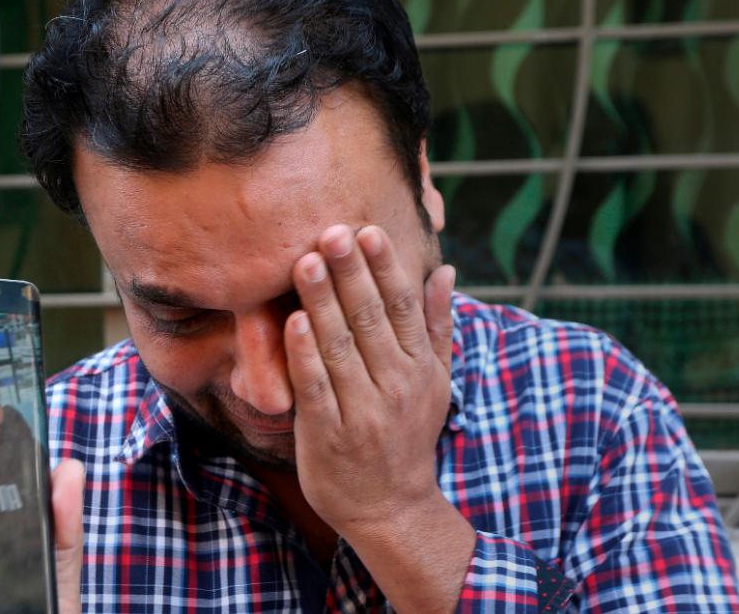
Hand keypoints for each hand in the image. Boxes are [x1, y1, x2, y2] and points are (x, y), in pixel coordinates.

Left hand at [284, 224, 454, 533]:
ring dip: (322, 302)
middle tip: (332, 230)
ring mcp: (361, 411)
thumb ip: (437, 325)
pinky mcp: (328, 434)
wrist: (390, 507)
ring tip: (306, 261)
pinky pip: (315, 387)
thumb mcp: (436, 381)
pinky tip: (293, 320)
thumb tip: (445, 271)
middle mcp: (395, 385)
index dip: (385, 268)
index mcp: (420, 367)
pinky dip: (304, 354)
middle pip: (370, 319)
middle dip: (350, 273)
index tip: (369, 230)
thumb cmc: (407, 434)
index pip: (403, 307)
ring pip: (340, 347)